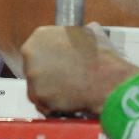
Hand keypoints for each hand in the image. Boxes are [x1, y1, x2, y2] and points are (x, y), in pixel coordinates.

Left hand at [22, 23, 138, 115]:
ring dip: (49, 90)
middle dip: (46, 74)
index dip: (48, 57)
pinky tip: (69, 100)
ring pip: (36, 87)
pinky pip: (43, 103)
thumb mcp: (89, 33)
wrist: (106, 80)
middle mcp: (31, 55)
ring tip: (69, 90)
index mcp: (40, 36)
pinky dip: (53, 105)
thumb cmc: (100, 56)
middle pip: (34, 67)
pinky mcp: (38, 97)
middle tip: (63, 77)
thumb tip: (81, 33)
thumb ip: (76, 33)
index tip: (56, 62)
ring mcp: (33, 77)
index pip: (36, 47)